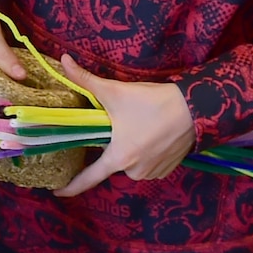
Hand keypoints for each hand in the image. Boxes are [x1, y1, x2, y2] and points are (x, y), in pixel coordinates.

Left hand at [52, 55, 194, 197]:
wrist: (196, 109)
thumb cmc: (152, 103)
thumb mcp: (114, 91)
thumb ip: (84, 79)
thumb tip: (63, 61)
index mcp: (118, 158)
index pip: (89, 178)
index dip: (71, 186)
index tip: (56, 192)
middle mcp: (135, 171)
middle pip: (111, 161)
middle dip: (110, 146)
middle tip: (117, 125)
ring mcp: (153, 172)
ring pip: (130, 162)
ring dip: (129, 148)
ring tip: (136, 126)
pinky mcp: (168, 169)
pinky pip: (147, 164)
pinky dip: (144, 152)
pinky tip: (150, 134)